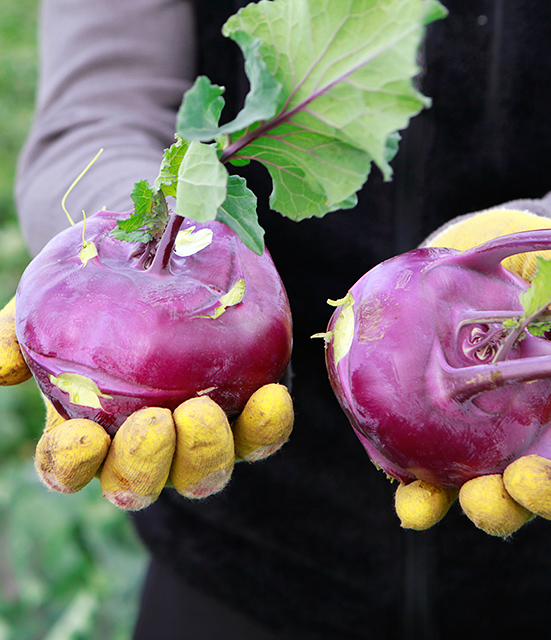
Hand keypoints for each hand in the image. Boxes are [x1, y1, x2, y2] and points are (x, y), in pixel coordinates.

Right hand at [0, 296, 293, 510]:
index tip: (75, 436)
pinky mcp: (245, 415)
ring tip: (202, 413)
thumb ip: (21, 331)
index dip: (70, 464)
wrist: (164, 264)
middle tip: (153, 424)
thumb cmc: (102, 290)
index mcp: (91, 431)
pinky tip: (272, 395)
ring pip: (202, 474)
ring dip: (204, 454)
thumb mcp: (55, 301)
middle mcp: (145, 446)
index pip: (71, 468)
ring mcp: (199, 436)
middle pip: (140, 486)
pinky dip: (267, 427)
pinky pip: (260, 436)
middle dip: (144, 466)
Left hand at [394, 209, 550, 535]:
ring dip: (488, 506)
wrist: (463, 269)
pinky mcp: (435, 440)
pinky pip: (431, 479)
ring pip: (496, 493)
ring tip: (474, 498)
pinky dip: (423, 498)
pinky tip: (412, 502)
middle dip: (546, 496)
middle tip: (526, 482)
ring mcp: (486, 441)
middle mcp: (536, 432)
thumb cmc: (524, 273)